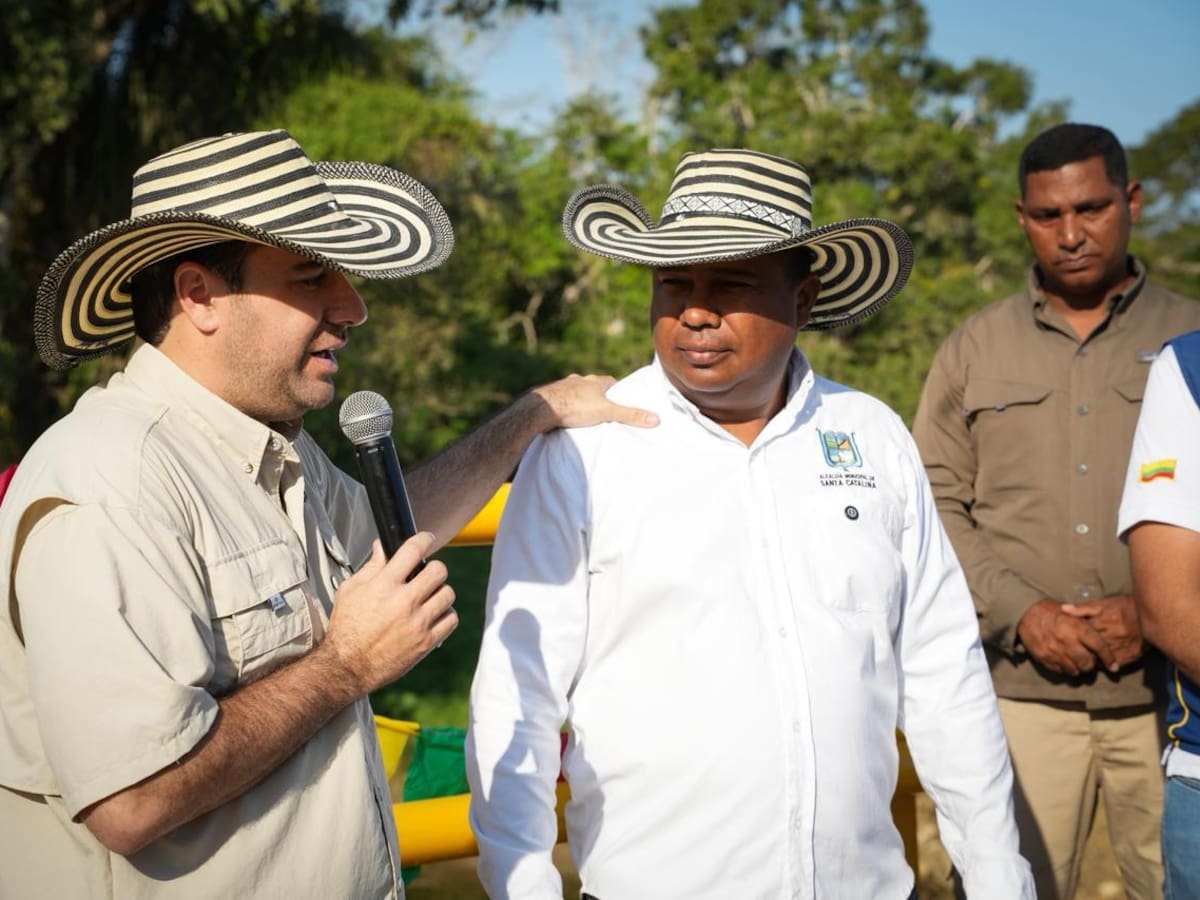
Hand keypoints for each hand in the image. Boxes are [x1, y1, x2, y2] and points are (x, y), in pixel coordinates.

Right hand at [324, 533, 457, 693]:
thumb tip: (382, 547)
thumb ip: (371, 567)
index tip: (427, 539)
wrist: (347, 666)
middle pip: (438, 570)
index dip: (423, 539)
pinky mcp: (426, 642)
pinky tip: (433, 615)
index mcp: (384, 585)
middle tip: (426, 574)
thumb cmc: (346, 627)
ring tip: (429, 597)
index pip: (413, 550)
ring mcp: (417, 622)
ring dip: (440, 592)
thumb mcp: (351, 590)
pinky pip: (451, 619)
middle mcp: (403, 601)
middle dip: (433, 568)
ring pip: (448, 593)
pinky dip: (445, 615)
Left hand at [531, 374, 658, 429]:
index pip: (610, 382)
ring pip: (576, 391)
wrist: (542, 408)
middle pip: (593, 386)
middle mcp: (579, 380)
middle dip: (598, 395)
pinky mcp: (551, 395)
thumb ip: (629, 415)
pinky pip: (562, 399)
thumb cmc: (575, 407)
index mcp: (594, 381)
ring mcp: (563, 386)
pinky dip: (566, 405)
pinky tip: (566, 415)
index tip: (620, 399)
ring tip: (585, 414)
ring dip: (581, 399)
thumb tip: (655, 419)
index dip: (616, 391)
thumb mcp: (606, 412)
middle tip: (604, 408)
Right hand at [1016, 598, 1116, 675]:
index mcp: (1077, 627)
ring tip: (1076, 662)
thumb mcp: (1072, 612)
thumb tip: (1104, 637)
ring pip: (1074, 670)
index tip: (1113, 667)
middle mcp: (1067, 641)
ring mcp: (1054, 651)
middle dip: (1091, 665)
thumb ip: (1087, 625)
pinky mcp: (1043, 657)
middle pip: (1087, 663)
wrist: (1025, 612)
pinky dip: (1064, 668)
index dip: (1108, 658)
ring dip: (1078, 668)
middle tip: (1089, 661)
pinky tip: (1063, 661)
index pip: (1099, 647)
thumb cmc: (1052, 611)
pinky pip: (1059, 671)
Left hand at [1061, 594, 1143, 669]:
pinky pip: (1114, 663)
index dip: (1073, 639)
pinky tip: (1099, 665)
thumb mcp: (1104, 603)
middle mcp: (1112, 634)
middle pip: (1090, 647)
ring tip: (1083, 662)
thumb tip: (1063, 609)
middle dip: (1080, 652)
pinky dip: (1105, 665)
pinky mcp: (1131, 654)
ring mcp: (1122, 645)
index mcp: (1103, 620)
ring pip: (1100, 657)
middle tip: (1071, 655)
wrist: (1151, 615)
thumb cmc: (1125, 607)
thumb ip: (1083, 607)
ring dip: (1091, 660)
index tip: (1066, 642)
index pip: (1082, 633)